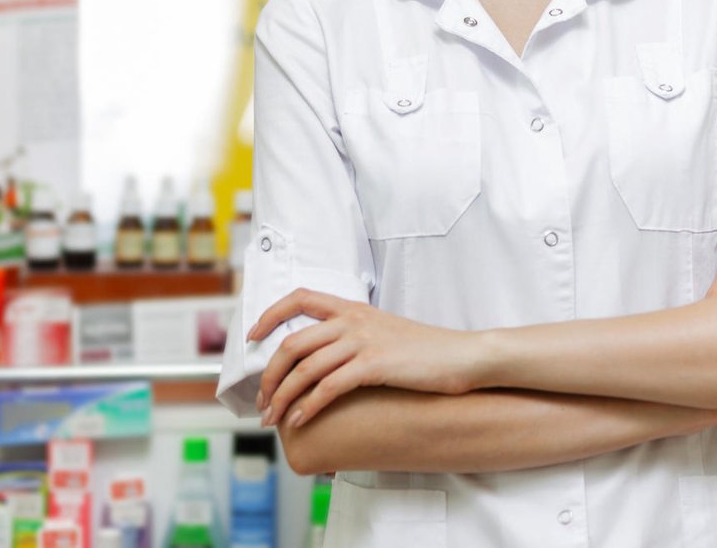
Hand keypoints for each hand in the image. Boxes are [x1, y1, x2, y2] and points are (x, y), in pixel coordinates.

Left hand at [248, 289, 485, 428]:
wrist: (463, 356)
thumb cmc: (426, 351)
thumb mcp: (385, 332)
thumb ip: (355, 336)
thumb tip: (328, 358)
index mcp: (354, 308)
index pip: (300, 296)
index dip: (270, 314)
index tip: (253, 336)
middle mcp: (353, 320)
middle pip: (293, 343)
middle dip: (269, 375)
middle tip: (262, 401)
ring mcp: (364, 341)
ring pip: (305, 368)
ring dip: (282, 396)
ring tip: (274, 419)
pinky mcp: (375, 365)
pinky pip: (328, 387)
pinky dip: (308, 406)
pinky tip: (301, 420)